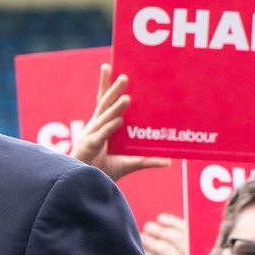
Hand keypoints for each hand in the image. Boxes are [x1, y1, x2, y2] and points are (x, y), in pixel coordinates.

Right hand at [69, 66, 169, 180]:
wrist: (86, 188)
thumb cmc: (103, 172)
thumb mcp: (130, 164)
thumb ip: (147, 160)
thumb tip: (168, 161)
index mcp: (102, 125)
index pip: (105, 101)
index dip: (106, 85)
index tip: (108, 67)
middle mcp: (95, 127)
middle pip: (105, 104)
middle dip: (114, 89)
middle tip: (125, 76)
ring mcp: (91, 136)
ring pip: (105, 118)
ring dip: (116, 107)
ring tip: (128, 98)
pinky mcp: (89, 148)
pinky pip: (102, 136)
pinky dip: (110, 128)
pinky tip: (119, 120)